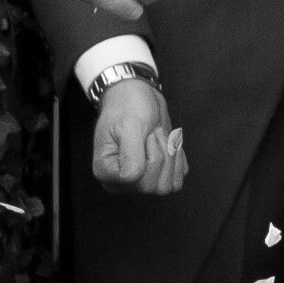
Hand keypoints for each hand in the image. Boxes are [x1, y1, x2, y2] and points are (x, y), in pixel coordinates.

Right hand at [92, 73, 190, 194]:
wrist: (137, 95)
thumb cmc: (127, 106)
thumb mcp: (129, 127)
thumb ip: (131, 156)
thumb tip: (134, 178)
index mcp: (106, 171)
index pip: (134, 179)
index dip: (148, 156)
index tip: (145, 135)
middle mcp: (122, 181)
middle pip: (153, 186)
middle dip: (161, 154)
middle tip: (155, 133)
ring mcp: (140, 180)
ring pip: (167, 187)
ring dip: (171, 157)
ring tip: (161, 137)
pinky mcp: (156, 175)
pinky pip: (177, 179)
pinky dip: (178, 159)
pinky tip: (168, 143)